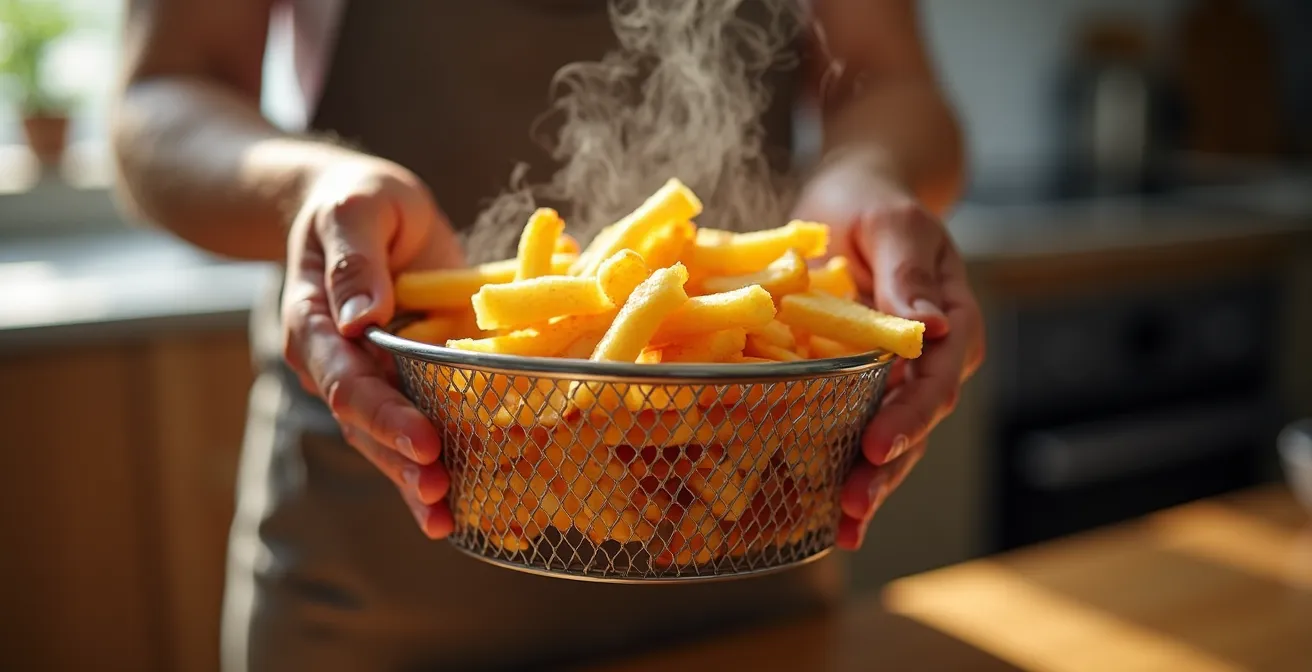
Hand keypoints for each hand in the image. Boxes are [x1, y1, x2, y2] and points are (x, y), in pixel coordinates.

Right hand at [280, 154, 464, 538]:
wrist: (355, 206)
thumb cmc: (354, 199)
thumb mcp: (355, 207)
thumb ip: (356, 259)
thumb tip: (362, 316)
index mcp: (315, 323)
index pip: (348, 380)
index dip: (386, 416)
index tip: (425, 443)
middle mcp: (336, 361)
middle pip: (365, 424)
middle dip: (403, 463)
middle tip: (442, 496)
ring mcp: (369, 376)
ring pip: (386, 439)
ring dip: (415, 479)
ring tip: (448, 520)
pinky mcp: (403, 378)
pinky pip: (416, 424)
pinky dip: (439, 461)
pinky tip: (465, 502)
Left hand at [791, 156, 983, 549]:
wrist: (855, 198)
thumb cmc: (876, 202)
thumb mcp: (894, 225)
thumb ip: (910, 275)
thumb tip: (931, 325)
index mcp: (952, 323)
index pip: (936, 379)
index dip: (909, 416)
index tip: (876, 443)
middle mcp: (931, 361)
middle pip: (916, 424)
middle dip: (887, 469)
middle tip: (853, 506)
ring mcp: (896, 378)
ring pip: (889, 441)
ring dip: (868, 484)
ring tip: (841, 527)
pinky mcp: (860, 385)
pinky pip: (852, 429)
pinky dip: (838, 470)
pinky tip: (820, 514)